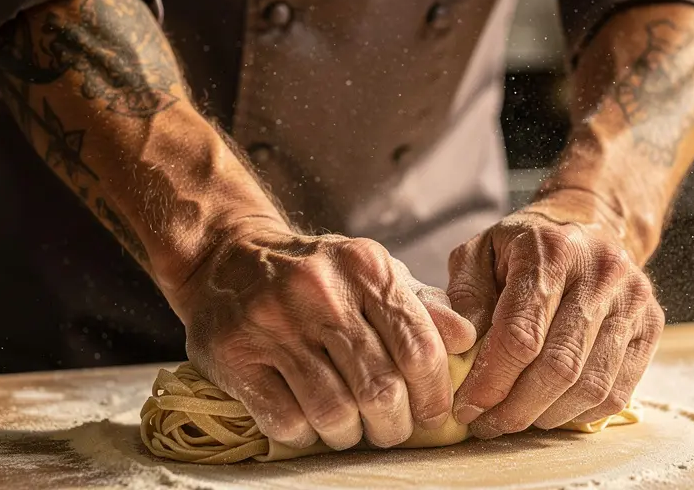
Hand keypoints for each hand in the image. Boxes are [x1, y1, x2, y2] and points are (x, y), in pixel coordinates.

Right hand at [171, 219, 475, 450]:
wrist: (228, 258)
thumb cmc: (316, 274)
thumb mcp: (370, 273)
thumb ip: (421, 307)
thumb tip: (466, 340)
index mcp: (365, 268)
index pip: (419, 348)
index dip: (434, 395)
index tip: (434, 416)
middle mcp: (320, 292)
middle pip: (380, 389)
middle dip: (394, 426)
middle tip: (391, 430)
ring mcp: (274, 324)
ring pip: (334, 413)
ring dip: (350, 435)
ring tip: (350, 427)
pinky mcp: (235, 355)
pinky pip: (286, 421)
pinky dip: (306, 434)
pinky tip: (309, 420)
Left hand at [446, 206, 663, 438]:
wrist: (590, 223)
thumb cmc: (525, 246)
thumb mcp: (480, 253)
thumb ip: (464, 297)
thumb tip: (458, 347)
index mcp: (552, 252)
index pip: (522, 334)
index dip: (491, 380)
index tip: (466, 406)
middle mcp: (601, 274)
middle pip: (559, 366)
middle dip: (516, 408)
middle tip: (486, 425)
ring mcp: (633, 301)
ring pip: (591, 385)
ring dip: (546, 416)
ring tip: (514, 419)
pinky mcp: (652, 326)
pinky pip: (618, 391)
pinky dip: (580, 413)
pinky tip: (549, 410)